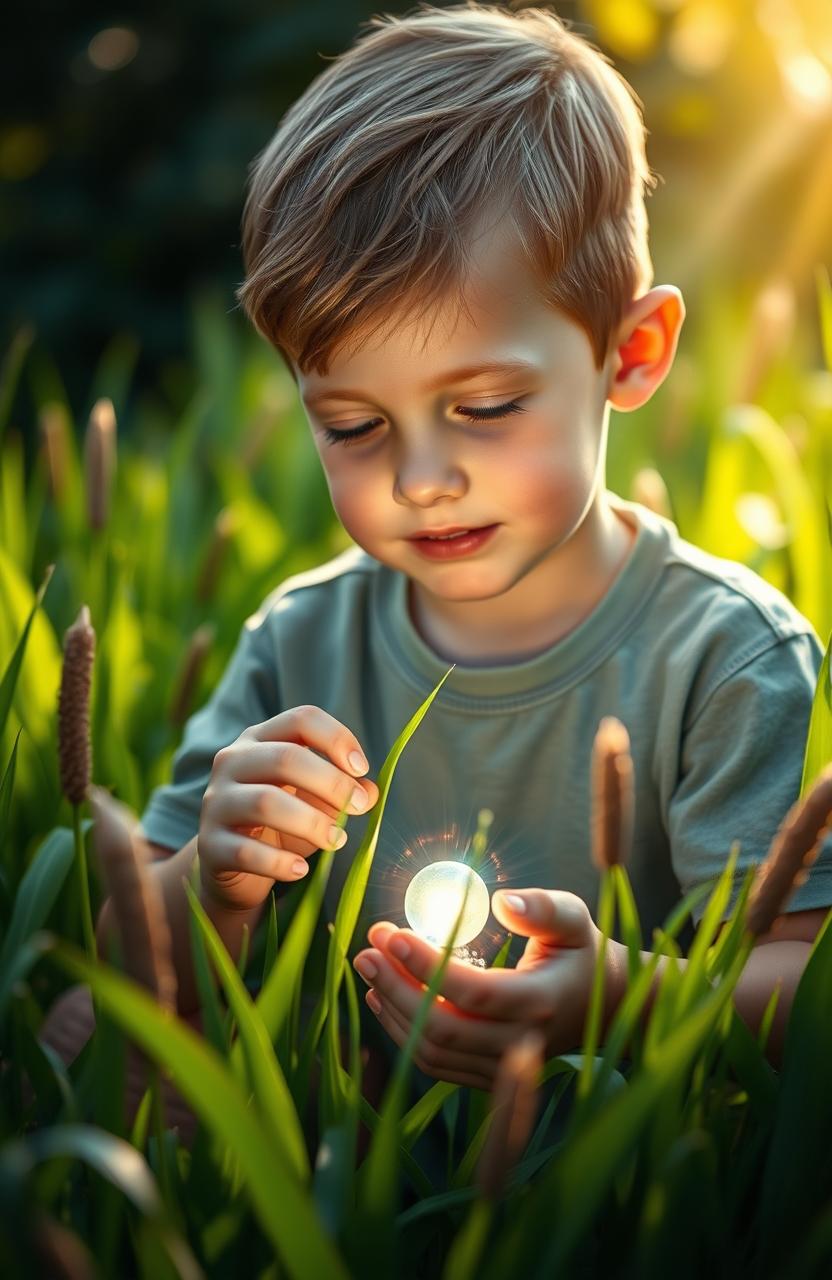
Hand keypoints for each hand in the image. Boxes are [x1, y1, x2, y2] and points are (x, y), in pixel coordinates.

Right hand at [197, 706, 378, 911]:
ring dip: (311, 823)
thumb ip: (343, 792)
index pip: (301, 719)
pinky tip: (301, 870)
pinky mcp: (209, 844)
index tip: (362, 769)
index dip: (337, 739)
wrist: (235, 867)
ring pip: (265, 802)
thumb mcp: (316, 804)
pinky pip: (246, 851)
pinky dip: (279, 863)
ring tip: (337, 841)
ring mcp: (216, 802)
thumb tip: (372, 790)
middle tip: (359, 807)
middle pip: (285, 758)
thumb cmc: (281, 825)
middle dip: (331, 783)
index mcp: (261, 739)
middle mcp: (233, 762)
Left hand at [353, 888, 620, 1088]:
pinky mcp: (487, 1076)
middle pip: (443, 1028)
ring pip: (433, 1051)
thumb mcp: (573, 919)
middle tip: (366, 949)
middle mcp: (520, 1045)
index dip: (426, 965)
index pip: (473, 991)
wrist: (603, 1007)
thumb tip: (502, 901)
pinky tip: (382, 999)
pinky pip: (436, 1063)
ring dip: (393, 1009)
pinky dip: (404, 1033)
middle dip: (395, 987)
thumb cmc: (581, 952)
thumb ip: (543, 908)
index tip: (390, 933)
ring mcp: (503, 1069)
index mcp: (540, 1003)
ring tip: (369, 966)